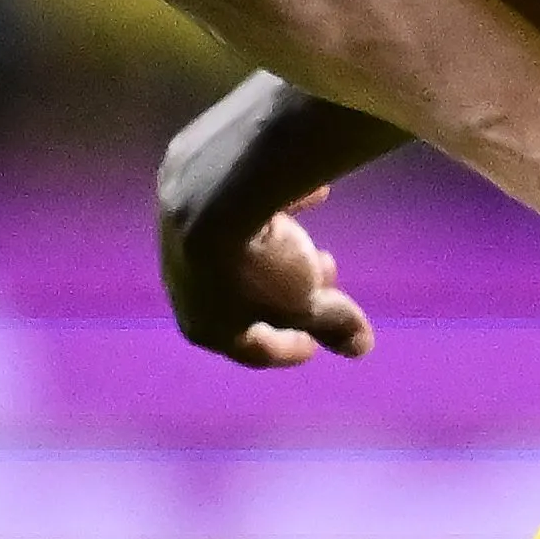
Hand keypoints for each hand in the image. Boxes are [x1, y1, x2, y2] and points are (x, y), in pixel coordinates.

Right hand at [161, 184, 374, 369]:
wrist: (215, 190)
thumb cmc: (260, 265)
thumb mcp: (306, 302)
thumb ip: (332, 324)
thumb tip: (360, 347)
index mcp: (205, 324)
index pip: (252, 348)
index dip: (288, 348)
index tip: (316, 343)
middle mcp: (184, 286)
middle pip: (243, 297)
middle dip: (291, 294)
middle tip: (326, 281)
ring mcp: (179, 238)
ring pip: (238, 252)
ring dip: (280, 253)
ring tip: (314, 244)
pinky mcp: (187, 194)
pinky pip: (240, 207)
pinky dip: (277, 209)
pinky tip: (314, 197)